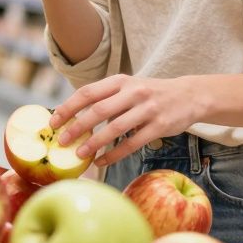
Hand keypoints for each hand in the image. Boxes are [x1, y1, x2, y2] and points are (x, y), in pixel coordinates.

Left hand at [48, 74, 202, 167]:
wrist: (189, 95)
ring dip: (95, 143)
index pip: (88, 92)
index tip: (53, 122)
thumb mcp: (128, 87)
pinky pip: (132, 143)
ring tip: (79, 154)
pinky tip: (101, 161)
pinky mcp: (159, 126)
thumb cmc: (150, 94)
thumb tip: (72, 116)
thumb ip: (105, 98)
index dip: (68, 107)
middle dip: (77, 126)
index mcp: (121, 81)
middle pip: (99, 110)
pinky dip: (114, 154)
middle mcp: (134, 92)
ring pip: (115, 128)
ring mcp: (148, 109)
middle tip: (62, 141)